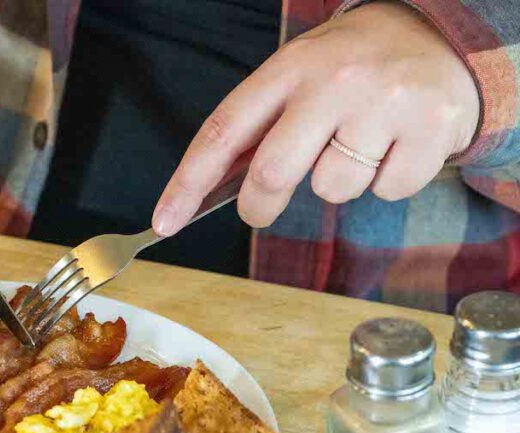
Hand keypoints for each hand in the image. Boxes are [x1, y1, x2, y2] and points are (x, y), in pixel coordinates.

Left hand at [152, 1, 479, 234]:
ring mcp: (383, 103)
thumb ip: (260, 126)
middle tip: (261, 208)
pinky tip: (395, 146)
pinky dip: (387, 182)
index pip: (223, 130)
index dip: (188, 182)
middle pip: (273, 172)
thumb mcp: (299, 75)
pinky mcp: (430, 127)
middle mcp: (333, 81)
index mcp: (289, 67)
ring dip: (338, 184)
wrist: (442, 36)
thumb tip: (205, 192)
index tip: (165, 220)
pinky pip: (386, 191)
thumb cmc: (352, 67)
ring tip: (359, 144)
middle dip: (260, 205)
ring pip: (334, 189)